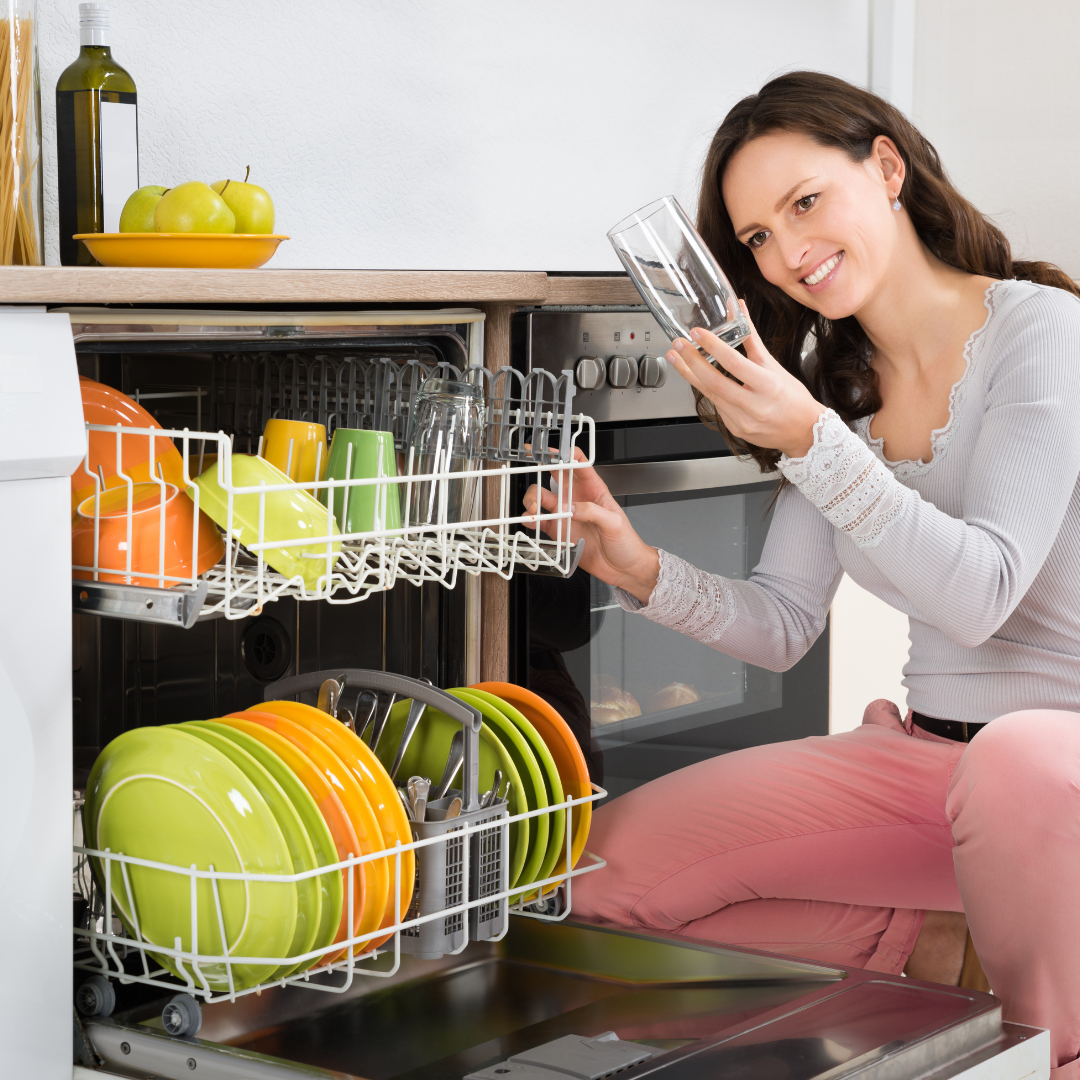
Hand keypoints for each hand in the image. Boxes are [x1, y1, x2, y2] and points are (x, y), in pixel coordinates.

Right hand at [523, 447, 659, 602]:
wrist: (624, 569)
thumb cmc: (627, 543)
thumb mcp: (615, 522)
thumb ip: (592, 512)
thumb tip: (570, 508)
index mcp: (594, 489)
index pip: (578, 463)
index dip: (564, 454)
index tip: (552, 452)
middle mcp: (577, 499)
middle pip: (554, 476)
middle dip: (540, 470)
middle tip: (531, 471)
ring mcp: (566, 515)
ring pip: (542, 498)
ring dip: (533, 498)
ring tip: (534, 507)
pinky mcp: (560, 532)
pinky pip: (540, 522)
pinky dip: (531, 520)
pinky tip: (530, 520)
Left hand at [668, 302, 824, 457]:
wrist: (804, 431)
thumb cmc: (793, 397)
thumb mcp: (775, 366)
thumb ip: (752, 340)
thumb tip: (739, 310)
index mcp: (768, 385)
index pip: (734, 363)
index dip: (713, 346)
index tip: (697, 333)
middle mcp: (755, 406)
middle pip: (714, 382)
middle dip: (691, 362)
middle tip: (678, 345)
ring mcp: (743, 421)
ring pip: (709, 395)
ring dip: (690, 375)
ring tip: (677, 358)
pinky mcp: (735, 429)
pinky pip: (715, 406)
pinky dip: (705, 390)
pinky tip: (695, 377)